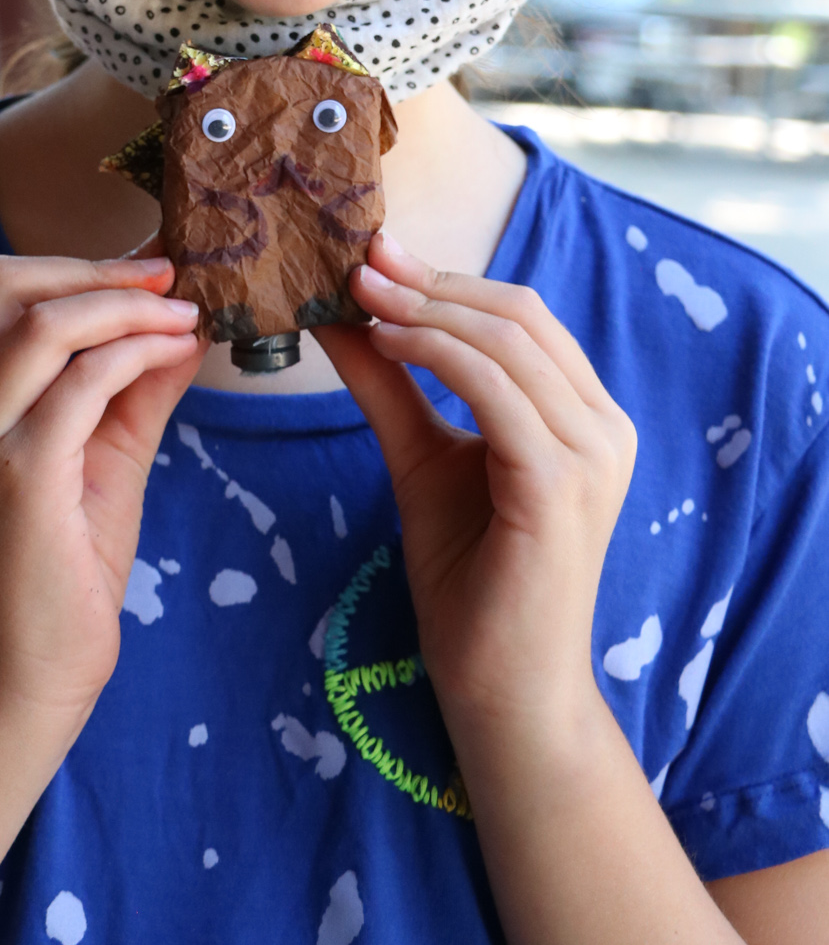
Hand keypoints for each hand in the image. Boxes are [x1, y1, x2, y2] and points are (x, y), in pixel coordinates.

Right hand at [0, 245, 203, 725]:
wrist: (24, 671)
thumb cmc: (58, 565)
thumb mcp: (100, 453)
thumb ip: (132, 386)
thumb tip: (183, 320)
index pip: (0, 290)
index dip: (79, 266)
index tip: (150, 269)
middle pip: (7, 285)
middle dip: (98, 271)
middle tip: (168, 276)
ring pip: (46, 324)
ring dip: (127, 307)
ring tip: (183, 315)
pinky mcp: (16, 476)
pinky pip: (82, 383)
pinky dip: (135, 352)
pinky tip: (174, 353)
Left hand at [315, 232, 635, 750]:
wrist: (501, 690)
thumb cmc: (469, 581)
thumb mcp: (421, 457)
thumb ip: (392, 384)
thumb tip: (339, 311)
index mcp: (585, 416)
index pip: (520, 316)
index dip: (444, 278)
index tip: (372, 254)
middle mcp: (605, 426)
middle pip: (517, 314)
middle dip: (431, 282)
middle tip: (358, 262)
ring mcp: (592, 455)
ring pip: (506, 341)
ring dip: (425, 309)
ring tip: (360, 297)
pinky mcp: (562, 485)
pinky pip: (496, 390)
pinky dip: (436, 352)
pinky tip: (386, 343)